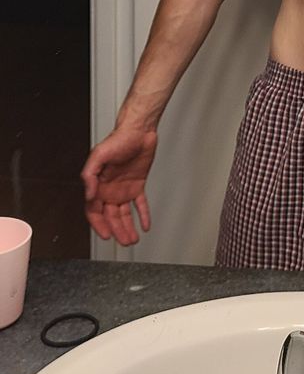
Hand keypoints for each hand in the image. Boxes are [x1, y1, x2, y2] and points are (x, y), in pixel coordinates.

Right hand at [80, 124, 156, 246]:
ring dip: (127, 227)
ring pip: (123, 214)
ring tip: (132, 239)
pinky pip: (140, 204)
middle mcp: (109, 189)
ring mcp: (123, 188)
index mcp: (97, 184)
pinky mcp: (137, 185)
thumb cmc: (118, 139)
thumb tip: (89, 195)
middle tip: (124, 242)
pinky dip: (143, 215)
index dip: (99, 225)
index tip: (106, 235)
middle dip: (117, 231)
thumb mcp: (99, 155)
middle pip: (110, 216)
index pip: (94, 211)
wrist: (139, 131)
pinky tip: (145, 225)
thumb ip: (90, 175)